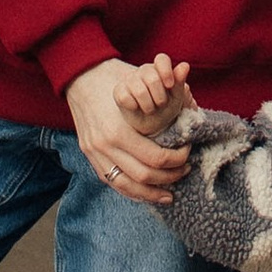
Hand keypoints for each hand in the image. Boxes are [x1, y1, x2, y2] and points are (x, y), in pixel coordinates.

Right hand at [67, 56, 191, 207]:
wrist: (81, 77)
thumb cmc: (114, 79)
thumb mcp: (139, 86)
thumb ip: (164, 98)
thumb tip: (191, 97)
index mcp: (118, 131)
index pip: (156, 158)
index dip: (177, 159)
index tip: (187, 150)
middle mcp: (105, 146)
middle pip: (144, 176)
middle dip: (169, 177)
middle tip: (184, 169)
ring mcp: (95, 154)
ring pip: (127, 186)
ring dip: (151, 193)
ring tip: (169, 193)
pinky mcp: (90, 157)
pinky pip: (113, 182)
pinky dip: (132, 191)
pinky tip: (147, 193)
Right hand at [114, 51, 193, 127]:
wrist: (151, 125)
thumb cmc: (165, 107)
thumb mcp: (176, 97)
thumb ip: (179, 81)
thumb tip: (185, 65)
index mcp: (159, 68)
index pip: (162, 59)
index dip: (166, 71)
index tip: (169, 85)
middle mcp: (144, 71)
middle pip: (153, 79)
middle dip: (160, 97)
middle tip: (161, 104)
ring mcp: (129, 79)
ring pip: (139, 91)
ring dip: (148, 106)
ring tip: (150, 108)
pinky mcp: (119, 90)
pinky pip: (125, 98)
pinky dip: (134, 107)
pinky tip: (136, 108)